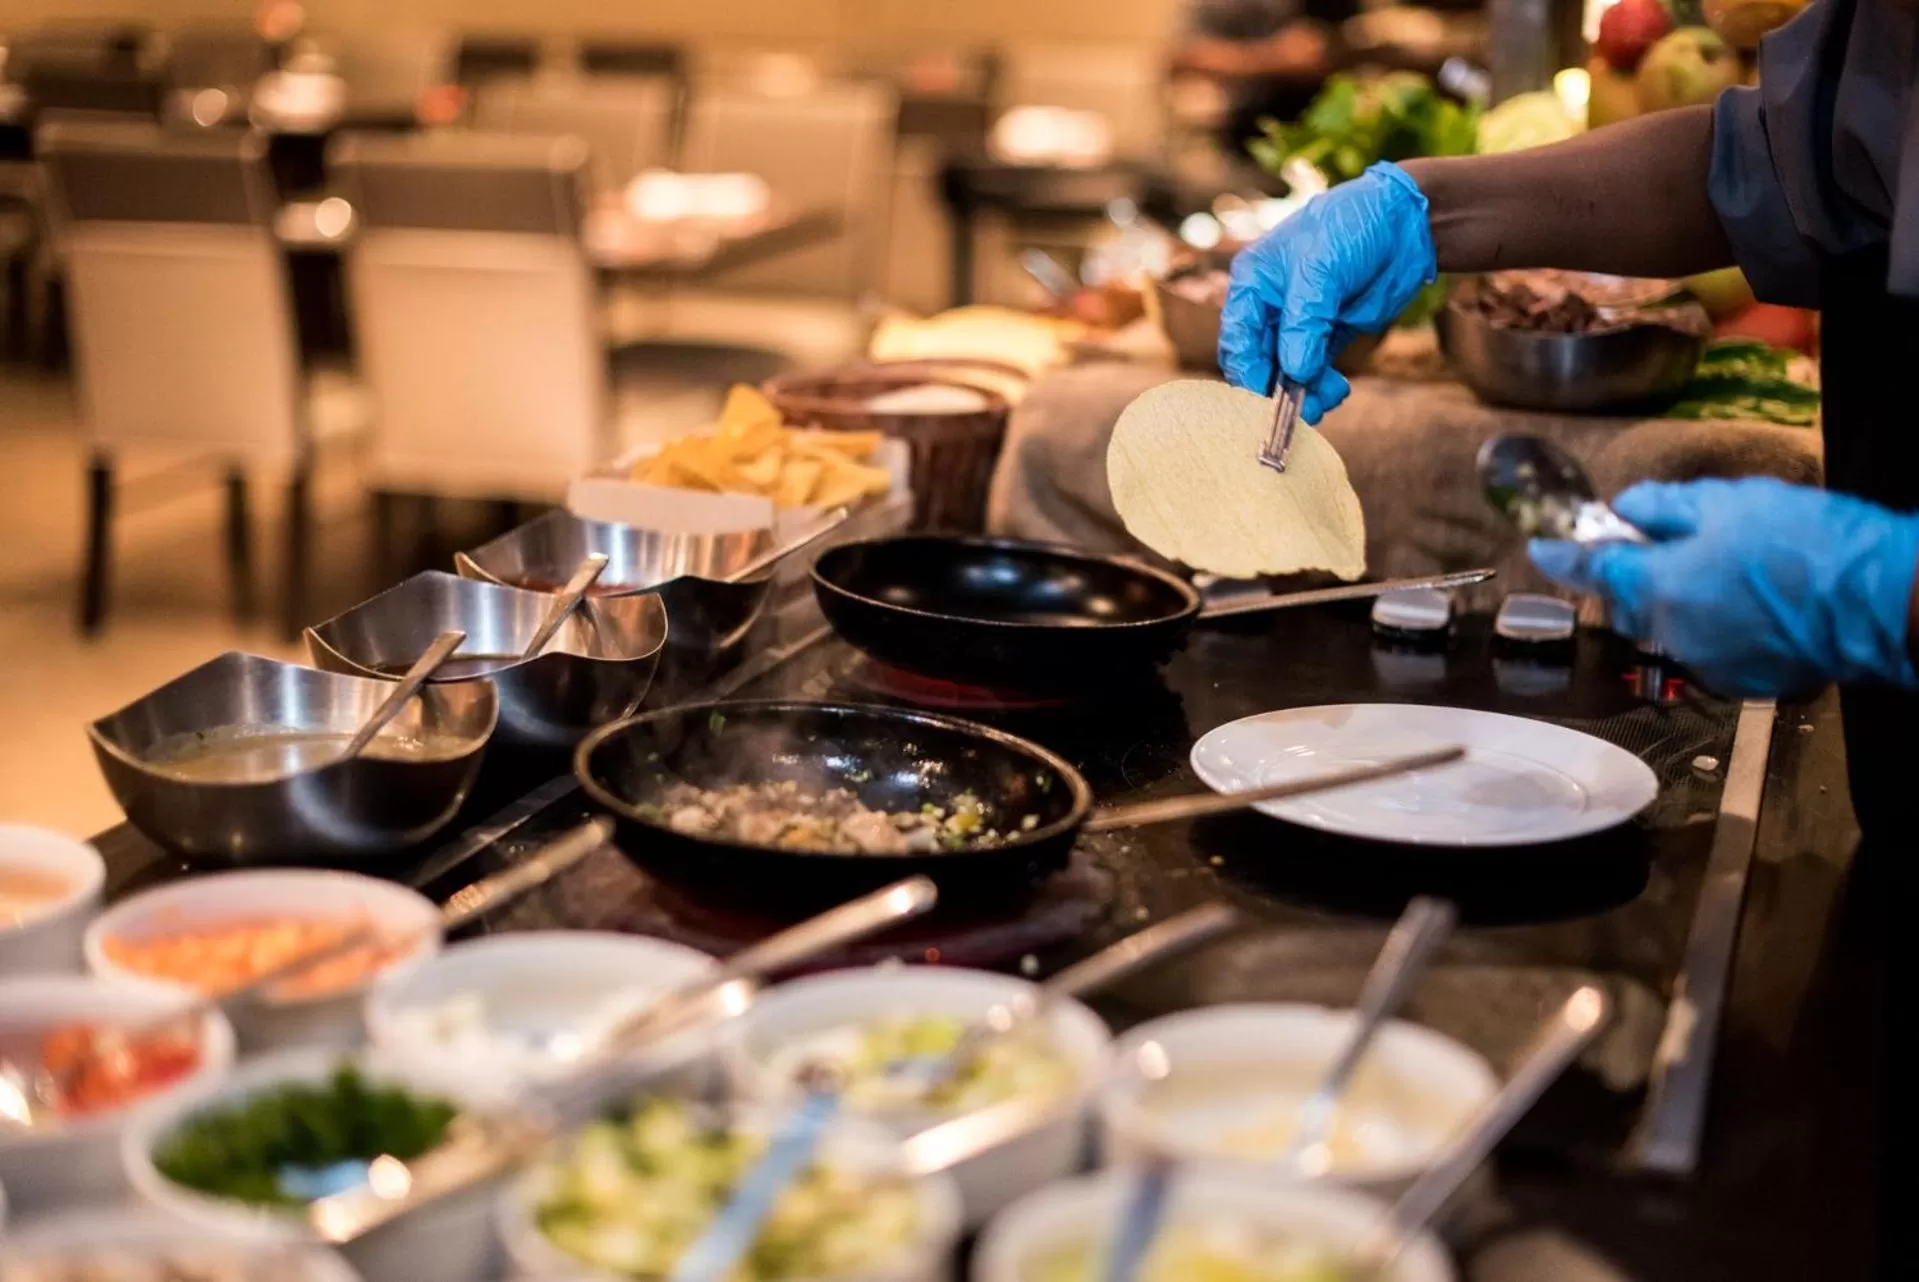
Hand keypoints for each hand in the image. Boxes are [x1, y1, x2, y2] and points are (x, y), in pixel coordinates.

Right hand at [1219, 162, 1435, 421]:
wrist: (1405, 222)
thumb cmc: (1351, 228)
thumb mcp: (1321, 270)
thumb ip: (1305, 323)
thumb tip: (1296, 372)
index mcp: (1252, 286)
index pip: (1237, 340)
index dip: (1247, 372)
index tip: (1265, 399)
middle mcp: (1269, 309)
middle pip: (1258, 364)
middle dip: (1274, 390)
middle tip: (1294, 413)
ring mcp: (1299, 326)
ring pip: (1287, 375)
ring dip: (1301, 395)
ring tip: (1324, 401)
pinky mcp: (1328, 338)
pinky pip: (1315, 374)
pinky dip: (1322, 389)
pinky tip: (1336, 391)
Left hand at [1529, 479, 1918, 696]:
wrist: (1878, 601)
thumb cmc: (1805, 542)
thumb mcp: (1728, 502)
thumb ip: (1666, 509)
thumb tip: (1626, 510)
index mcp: (1660, 587)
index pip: (1591, 571)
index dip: (1561, 556)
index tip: (1539, 547)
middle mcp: (1673, 633)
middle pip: (1627, 604)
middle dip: (1626, 578)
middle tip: (1644, 548)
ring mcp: (1708, 662)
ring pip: (1668, 627)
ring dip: (1674, 601)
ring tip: (1711, 570)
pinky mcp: (1744, 679)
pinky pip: (1708, 647)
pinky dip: (1712, 625)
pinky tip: (1744, 603)